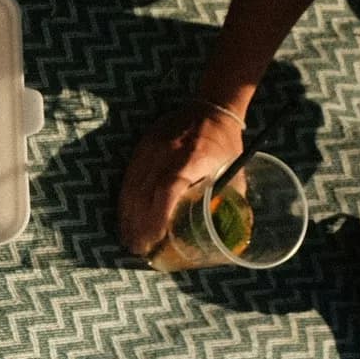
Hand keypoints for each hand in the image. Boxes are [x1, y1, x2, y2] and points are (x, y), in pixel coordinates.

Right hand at [119, 102, 245, 256]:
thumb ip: (226, 201)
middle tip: (139, 250)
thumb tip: (224, 233)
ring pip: (132, 188)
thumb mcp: (233, 172)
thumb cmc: (226, 145)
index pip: (167, 191)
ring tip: (130, 239)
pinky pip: (128, 179)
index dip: (157, 218)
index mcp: (191, 158)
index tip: (154, 241)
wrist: (212, 108)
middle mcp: (166, 153)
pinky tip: (126, 218)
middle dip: (139, 225)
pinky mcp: (141, 148)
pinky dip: (126, 202)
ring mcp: (150, 149)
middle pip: (144, 194)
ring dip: (128, 217)